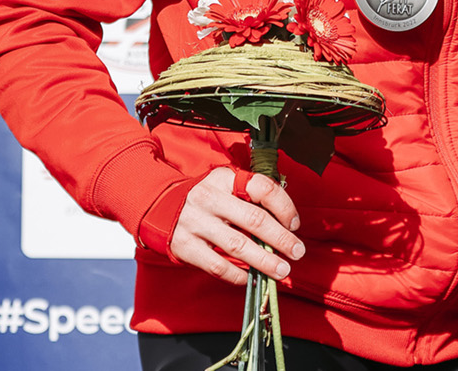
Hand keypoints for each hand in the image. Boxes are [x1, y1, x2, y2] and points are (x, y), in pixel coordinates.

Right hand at [168, 167, 304, 286]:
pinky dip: (237, 274)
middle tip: (297, 252)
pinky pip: (217, 266)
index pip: (263, 188)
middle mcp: (209, 199)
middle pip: (254, 220)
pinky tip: (251, 278)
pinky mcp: (185, 247)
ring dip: (265, 261)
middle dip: (281, 239)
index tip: (295, 224)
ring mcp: (195, 223)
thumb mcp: (226, 184)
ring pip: (238, 246)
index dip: (284, 207)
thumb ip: (251, 197)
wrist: (160, 206)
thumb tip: (286, 224)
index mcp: (225, 179)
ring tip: (282, 270)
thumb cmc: (207, 198)